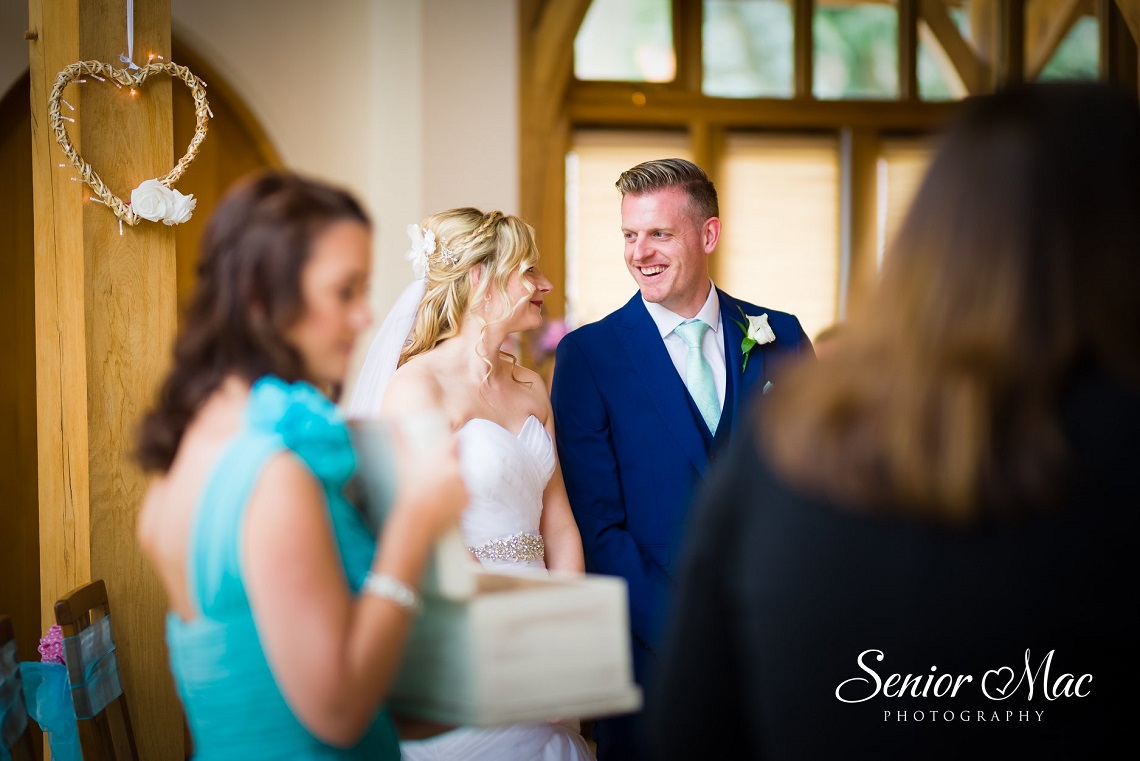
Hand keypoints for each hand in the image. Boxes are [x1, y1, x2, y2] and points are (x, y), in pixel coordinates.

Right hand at [387, 416, 466, 541]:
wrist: (415, 518)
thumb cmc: (407, 488)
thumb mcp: (402, 462)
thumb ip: (399, 441)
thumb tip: (393, 424)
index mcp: (442, 457)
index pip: (456, 443)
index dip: (455, 443)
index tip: (454, 443)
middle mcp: (456, 469)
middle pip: (458, 463)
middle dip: (449, 468)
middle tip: (435, 478)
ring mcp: (463, 485)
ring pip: (461, 480)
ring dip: (453, 484)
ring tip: (436, 492)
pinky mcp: (467, 500)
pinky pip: (465, 496)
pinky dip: (457, 499)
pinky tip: (443, 502)